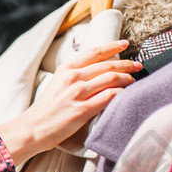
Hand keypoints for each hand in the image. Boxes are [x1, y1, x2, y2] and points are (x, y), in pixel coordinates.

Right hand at [0, 40, 139, 163]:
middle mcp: (72, 77)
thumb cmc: (47, 108)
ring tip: (134, 81)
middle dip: (126, 64)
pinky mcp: (82, 110)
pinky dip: (121, 94)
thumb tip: (95, 69)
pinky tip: (126, 94)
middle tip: (137, 65)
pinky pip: (109, 97)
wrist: (34, 127)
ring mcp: (77, 93)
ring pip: (111, 79)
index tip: (125, 43)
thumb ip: (74, 74)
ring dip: (127, 79)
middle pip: (107, 65)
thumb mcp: (57, 83)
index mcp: (66, 68)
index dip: (112, 46)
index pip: (94, 52)